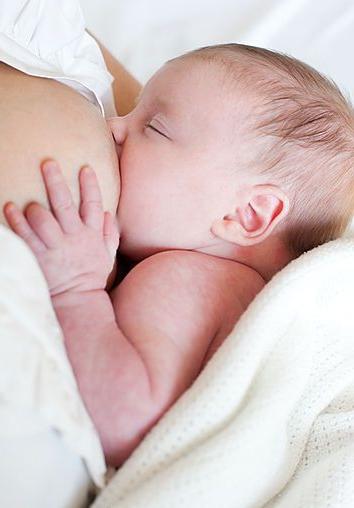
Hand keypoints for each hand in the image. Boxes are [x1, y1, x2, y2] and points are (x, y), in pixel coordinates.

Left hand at [4, 160, 118, 295]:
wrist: (79, 301)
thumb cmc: (92, 277)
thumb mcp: (108, 256)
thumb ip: (110, 235)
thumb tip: (110, 214)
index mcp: (92, 235)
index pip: (94, 204)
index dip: (90, 185)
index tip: (85, 168)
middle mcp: (74, 237)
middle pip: (66, 205)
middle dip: (56, 182)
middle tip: (48, 163)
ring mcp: (57, 247)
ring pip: (45, 220)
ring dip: (35, 207)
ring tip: (27, 200)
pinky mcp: (40, 257)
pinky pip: (27, 237)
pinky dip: (17, 222)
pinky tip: (9, 208)